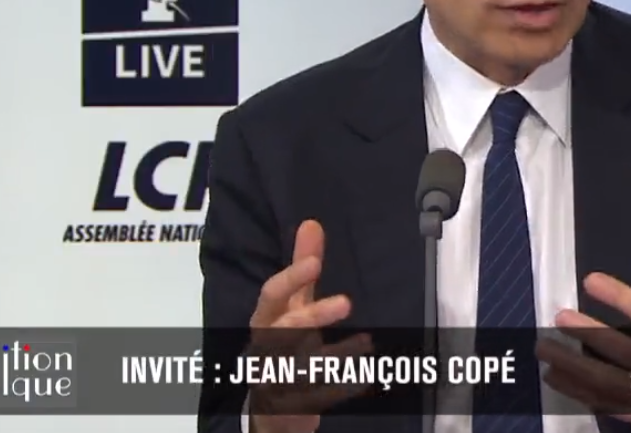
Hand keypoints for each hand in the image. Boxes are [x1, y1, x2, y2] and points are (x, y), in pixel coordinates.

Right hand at [247, 220, 371, 432]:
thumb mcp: (290, 307)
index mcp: (265, 320)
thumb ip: (300, 270)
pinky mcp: (290, 406)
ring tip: (365, 343)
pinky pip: (314, 398)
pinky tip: (362, 378)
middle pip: (283, 330)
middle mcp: (265, 348)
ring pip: (300, 367)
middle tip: (346, 302)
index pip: (271, 295)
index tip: (314, 262)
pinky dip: (337, 389)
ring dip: (333, 355)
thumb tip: (312, 224)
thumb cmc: (282, 344)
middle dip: (311, 316)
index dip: (290, 278)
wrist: (271, 405)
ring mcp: (274, 378)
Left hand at [537, 208, 630, 432]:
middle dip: (589, 335)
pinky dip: (574, 390)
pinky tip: (552, 375)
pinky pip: (600, 402)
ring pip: (606, 381)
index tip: (589, 279)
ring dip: (571, 365)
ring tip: (543, 348)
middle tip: (559, 316)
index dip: (620, 298)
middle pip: (623, 352)